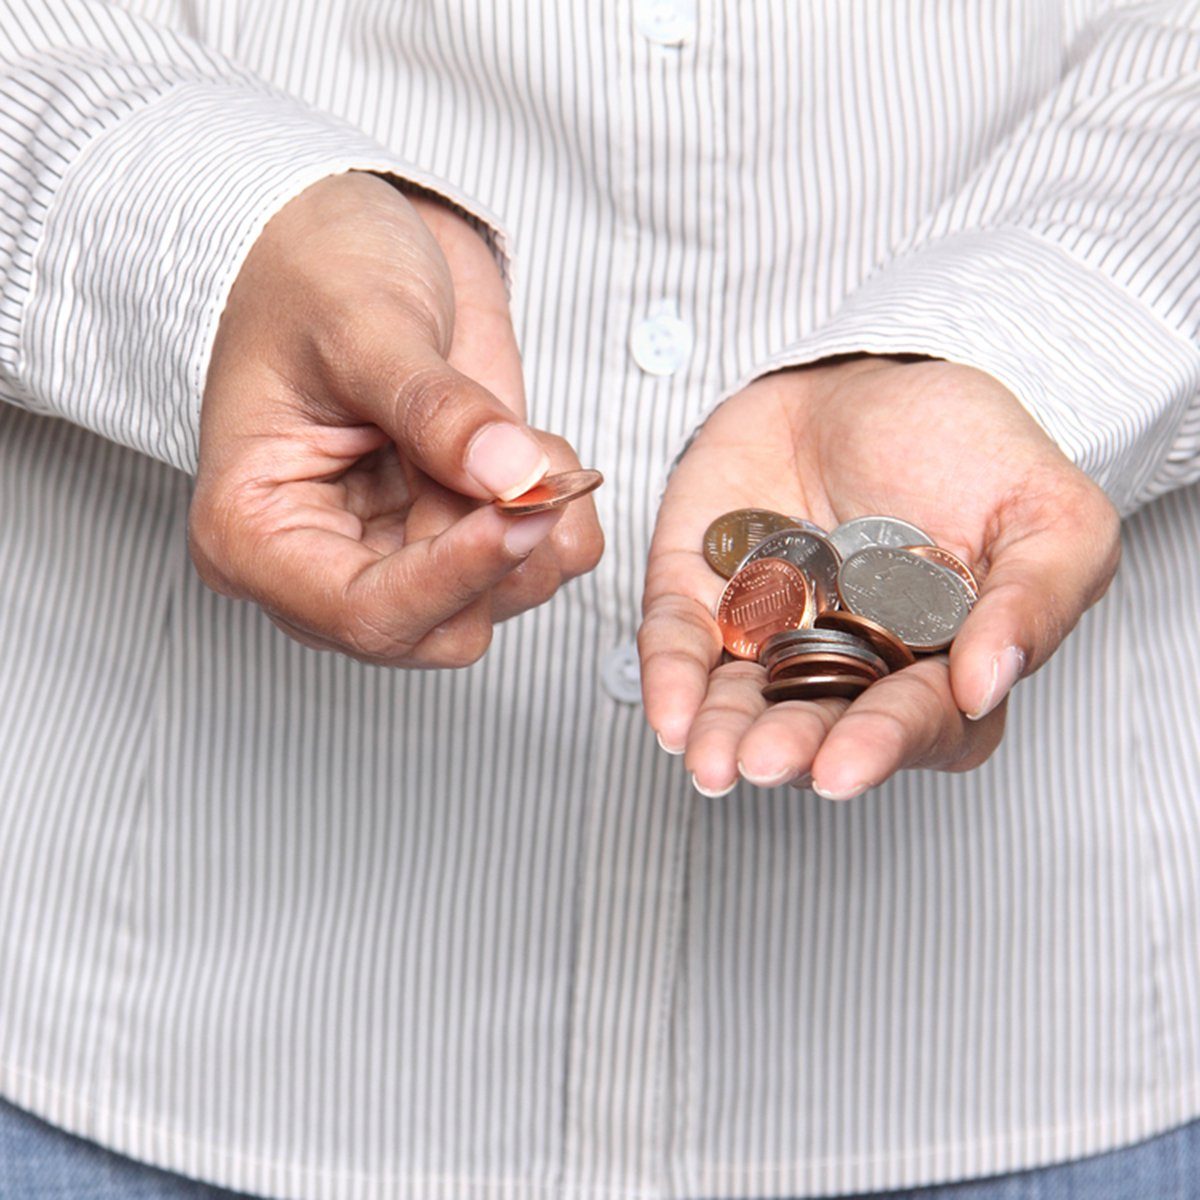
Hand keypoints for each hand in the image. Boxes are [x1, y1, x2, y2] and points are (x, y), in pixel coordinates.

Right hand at [190, 172, 602, 666]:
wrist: (340, 240)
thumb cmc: (309, 272)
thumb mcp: (363, 323)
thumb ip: (434, 408)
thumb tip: (513, 478)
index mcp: (257, 539)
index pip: (365, 614)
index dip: (455, 576)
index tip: (523, 508)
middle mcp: (327, 568)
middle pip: (441, 628)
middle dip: (502, 548)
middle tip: (524, 453)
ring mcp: (398, 558)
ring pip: (500, 604)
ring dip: (538, 524)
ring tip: (513, 429)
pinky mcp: (456, 536)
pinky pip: (538, 567)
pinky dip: (564, 516)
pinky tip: (532, 446)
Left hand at [639, 356, 1119, 796]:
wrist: (867, 372)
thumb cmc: (965, 442)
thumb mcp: (1047, 510)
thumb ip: (1037, 598)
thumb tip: (987, 688)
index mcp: (936, 661)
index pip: (913, 722)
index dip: (880, 745)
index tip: (845, 768)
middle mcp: (847, 662)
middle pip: (818, 723)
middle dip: (791, 747)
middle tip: (764, 761)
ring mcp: (769, 631)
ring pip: (741, 700)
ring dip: (722, 732)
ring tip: (707, 758)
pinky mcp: (702, 592)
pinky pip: (681, 640)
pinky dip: (670, 676)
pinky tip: (667, 714)